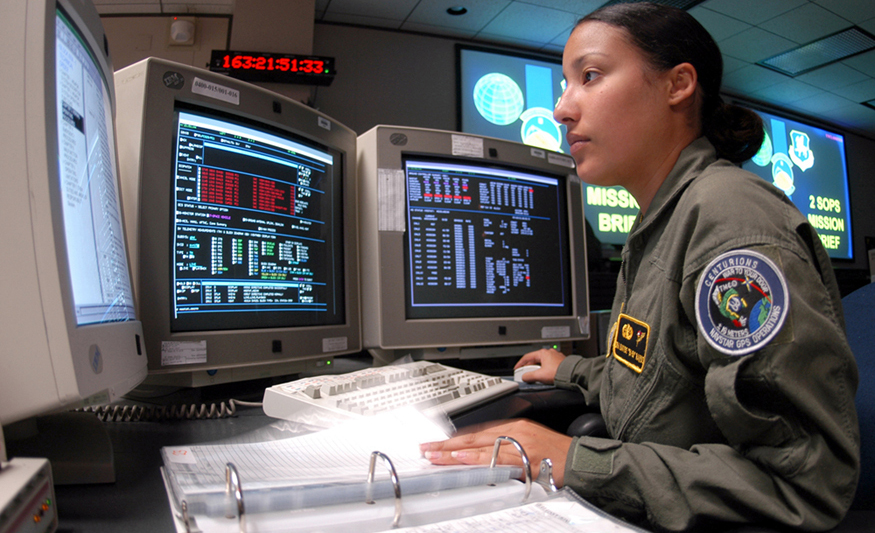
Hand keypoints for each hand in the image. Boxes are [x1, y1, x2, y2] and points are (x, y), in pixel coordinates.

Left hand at [420, 419, 571, 486]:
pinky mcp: (524, 457)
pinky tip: (462, 458)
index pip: (477, 430)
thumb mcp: (529, 443)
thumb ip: (506, 447)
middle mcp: (514, 430)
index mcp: (514, 426)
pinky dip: (478, 458)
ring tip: (434, 455)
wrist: (580, 460)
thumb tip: (482, 455)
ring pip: (480, 446)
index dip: (455, 437)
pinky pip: (496, 458)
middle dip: (447, 443)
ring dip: (454, 451)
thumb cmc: (557, 454)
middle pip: (473, 436)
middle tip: (425, 448)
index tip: (437, 443)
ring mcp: (519, 443)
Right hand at [513, 348, 565, 384]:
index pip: (527, 357)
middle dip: (529, 368)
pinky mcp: (560, 362)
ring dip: (537, 370)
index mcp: (543, 353)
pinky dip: (544, 370)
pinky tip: (544, 376)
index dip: (520, 364)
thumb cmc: (558, 372)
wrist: (571, 374)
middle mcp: (549, 353)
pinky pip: (548, 366)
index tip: (517, 369)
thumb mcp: (540, 375)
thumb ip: (529, 376)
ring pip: (542, 363)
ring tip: (536, 377)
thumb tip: (524, 377)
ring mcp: (555, 357)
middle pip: (535, 360)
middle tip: (526, 375)